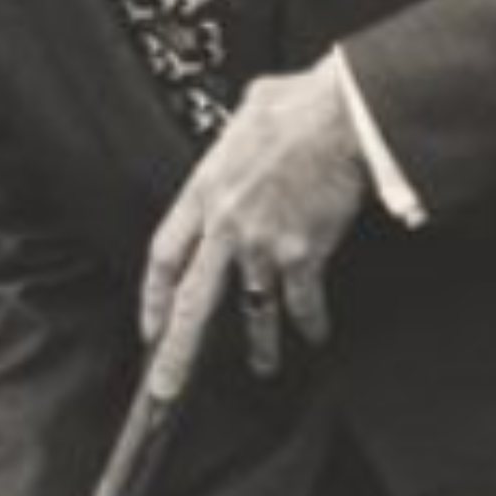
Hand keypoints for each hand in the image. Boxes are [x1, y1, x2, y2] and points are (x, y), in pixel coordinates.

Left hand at [144, 65, 370, 380]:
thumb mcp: (248, 113)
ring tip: (262, 367)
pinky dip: (310, 321)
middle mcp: (226, 225)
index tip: (149, 325)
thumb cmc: (302, 105)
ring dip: (258, 344)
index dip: (153, 296)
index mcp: (204, 191)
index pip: (164, 256)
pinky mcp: (303, 253)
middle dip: (176, 352)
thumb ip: (234, 140)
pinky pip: (302, 300)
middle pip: (190, 303)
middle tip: (164, 390)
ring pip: (252, 310)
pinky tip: (314, 334)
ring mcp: (263, 244)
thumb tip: (242, 133)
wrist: (346, 114)